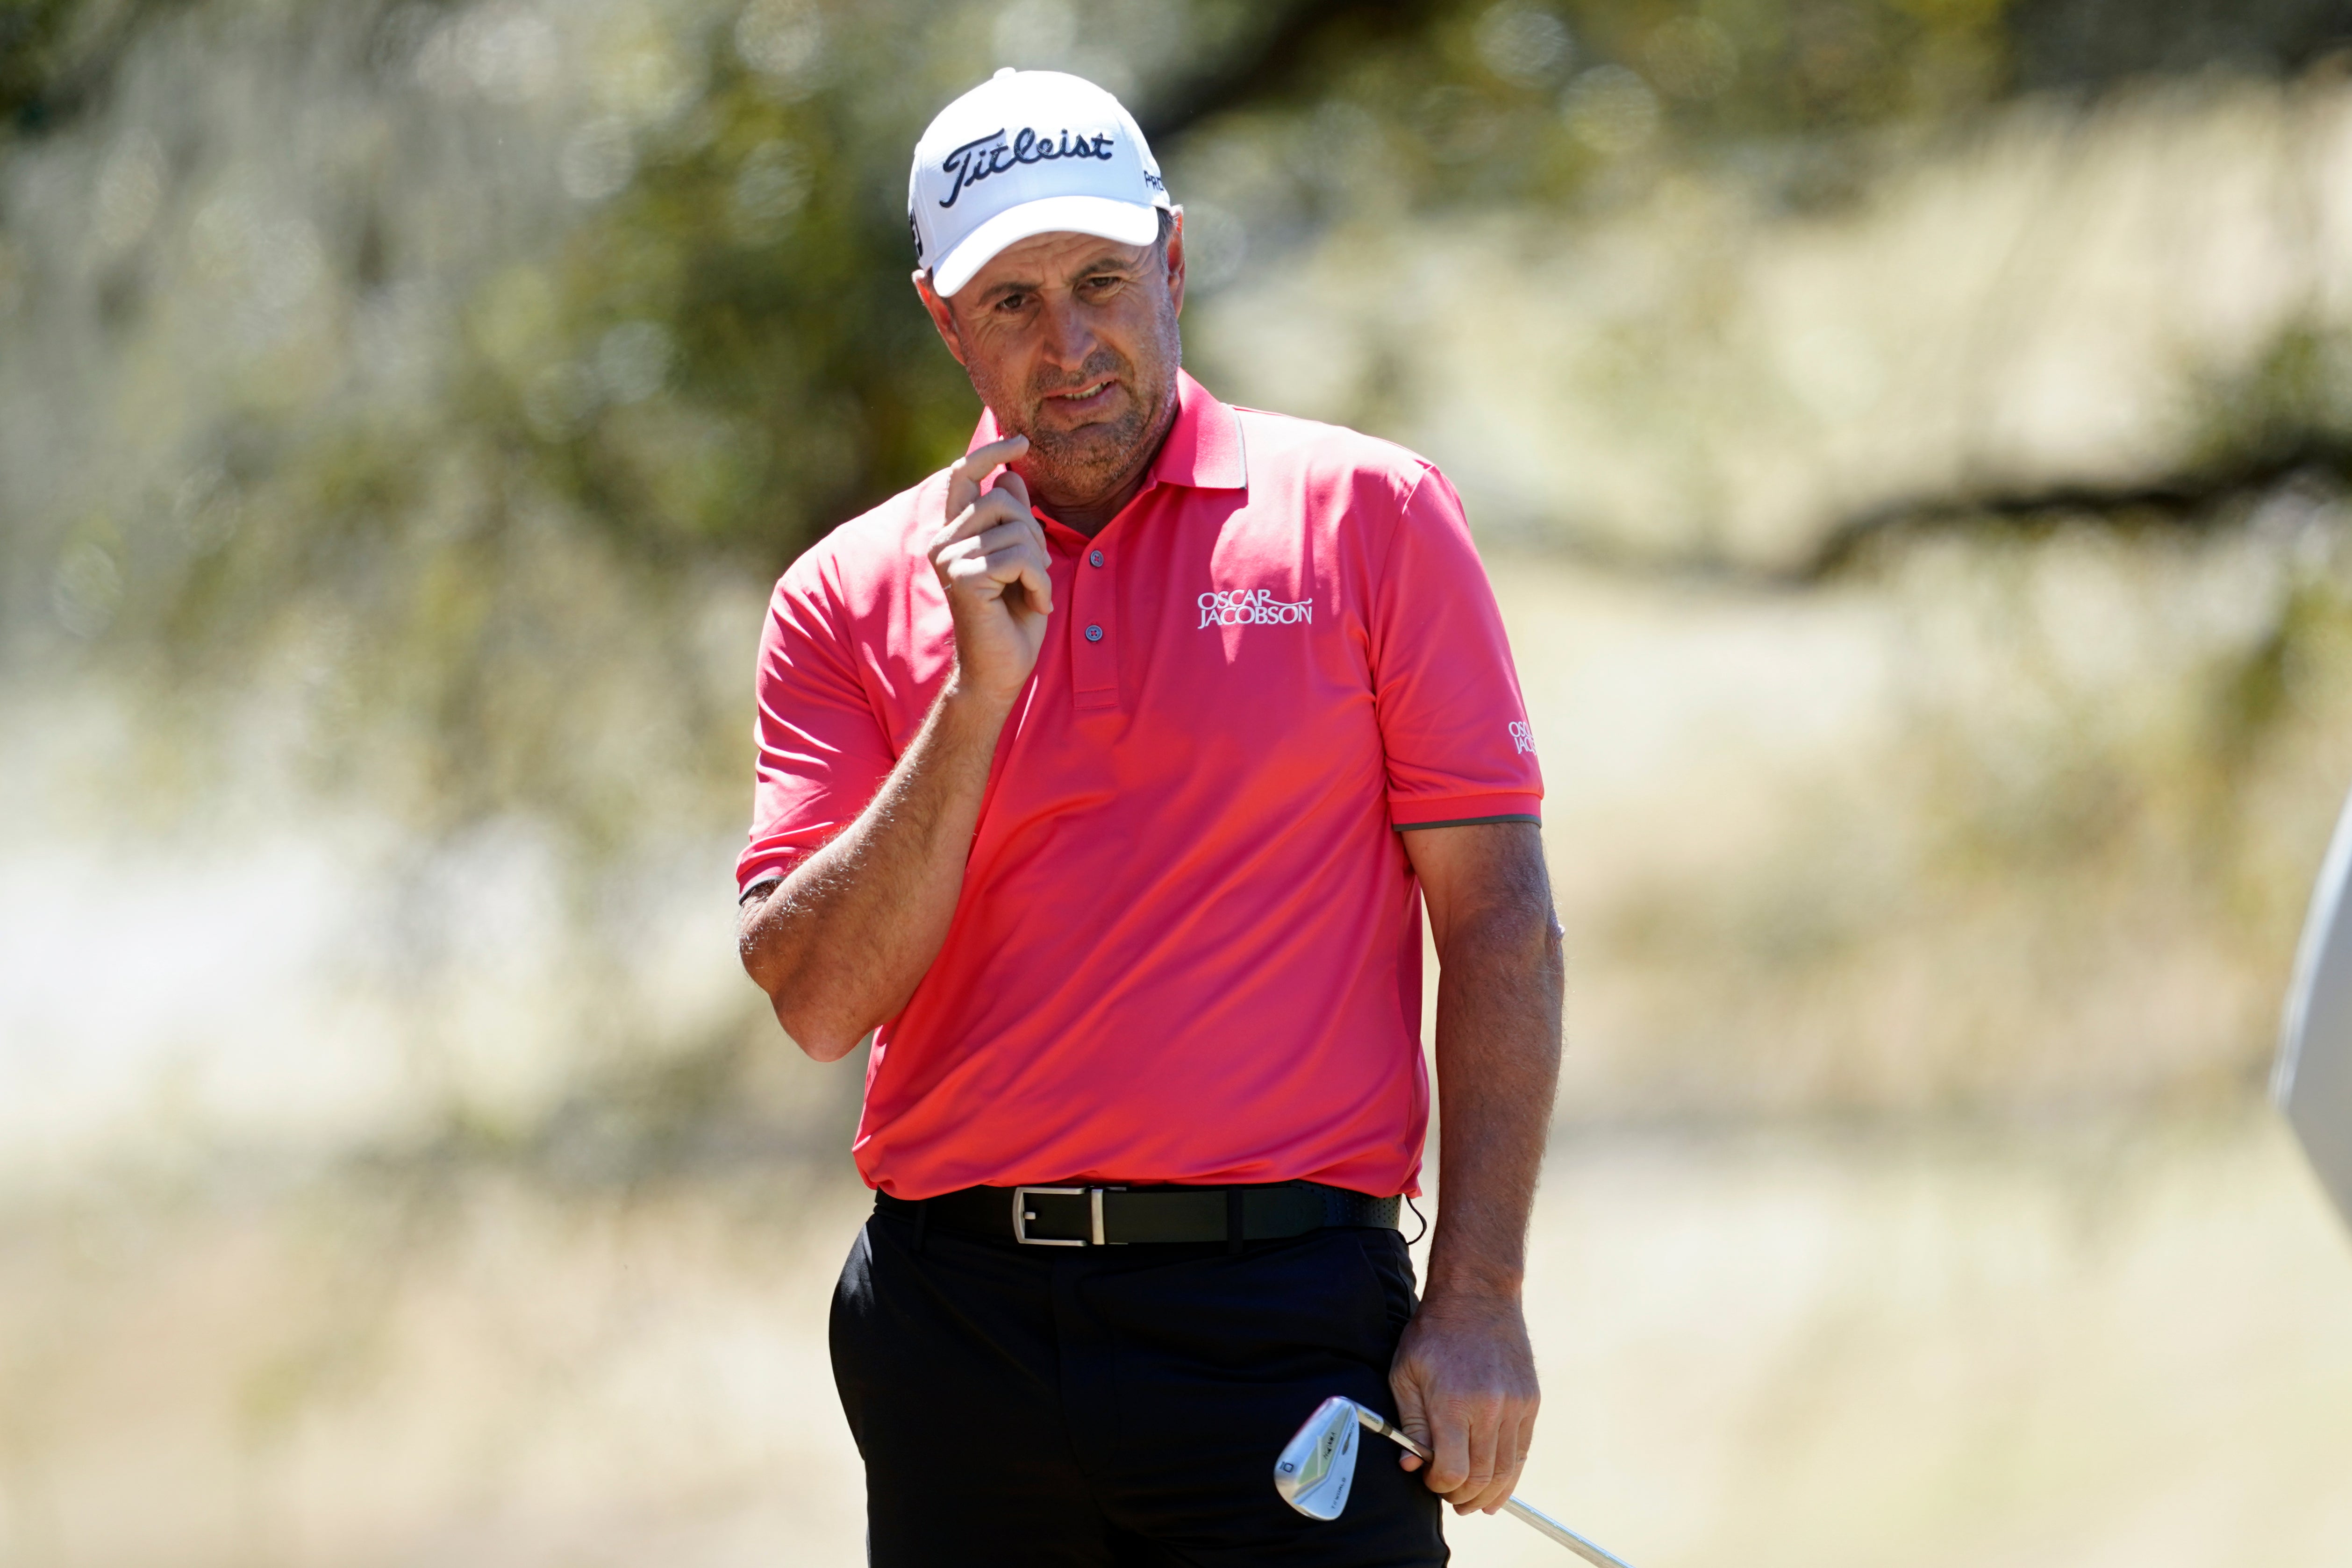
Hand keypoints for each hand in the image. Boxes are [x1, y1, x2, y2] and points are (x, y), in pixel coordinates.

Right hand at [930, 434, 1053, 702]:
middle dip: (1034, 532)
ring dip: (1040, 563)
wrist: (999, 670)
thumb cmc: (1011, 617)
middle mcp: (943, 540)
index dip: (991, 452)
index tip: (1021, 442)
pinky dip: (1040, 583)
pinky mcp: (963, 576)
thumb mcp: (1020, 559)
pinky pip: (1018, 557)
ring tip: (1032, 592)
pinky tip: (1034, 604)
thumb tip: (1010, 475)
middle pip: (1003, 498)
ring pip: (1016, 528)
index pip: (964, 474)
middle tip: (1036, 572)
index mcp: (954, 533)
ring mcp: (949, 557)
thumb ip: (1013, 519)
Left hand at [1389, 1290, 1539, 1514]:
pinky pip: (1523, 1451)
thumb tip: (1412, 1466)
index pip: (1453, 1470)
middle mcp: (1490, 1409)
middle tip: (1451, 1500)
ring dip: (1489, 1493)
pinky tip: (1497, 1486)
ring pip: (1506, 1469)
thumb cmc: (1433, 1335)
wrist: (1477, 1296)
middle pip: (1482, 1477)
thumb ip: (1410, 1424)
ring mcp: (1515, 1406)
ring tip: (1474, 1503)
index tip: (1429, 1480)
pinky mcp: (1530, 1402)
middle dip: (1463, 1496)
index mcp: (1454, 1403)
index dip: (1439, 1485)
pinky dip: (1510, 1474)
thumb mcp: (1405, 1374)